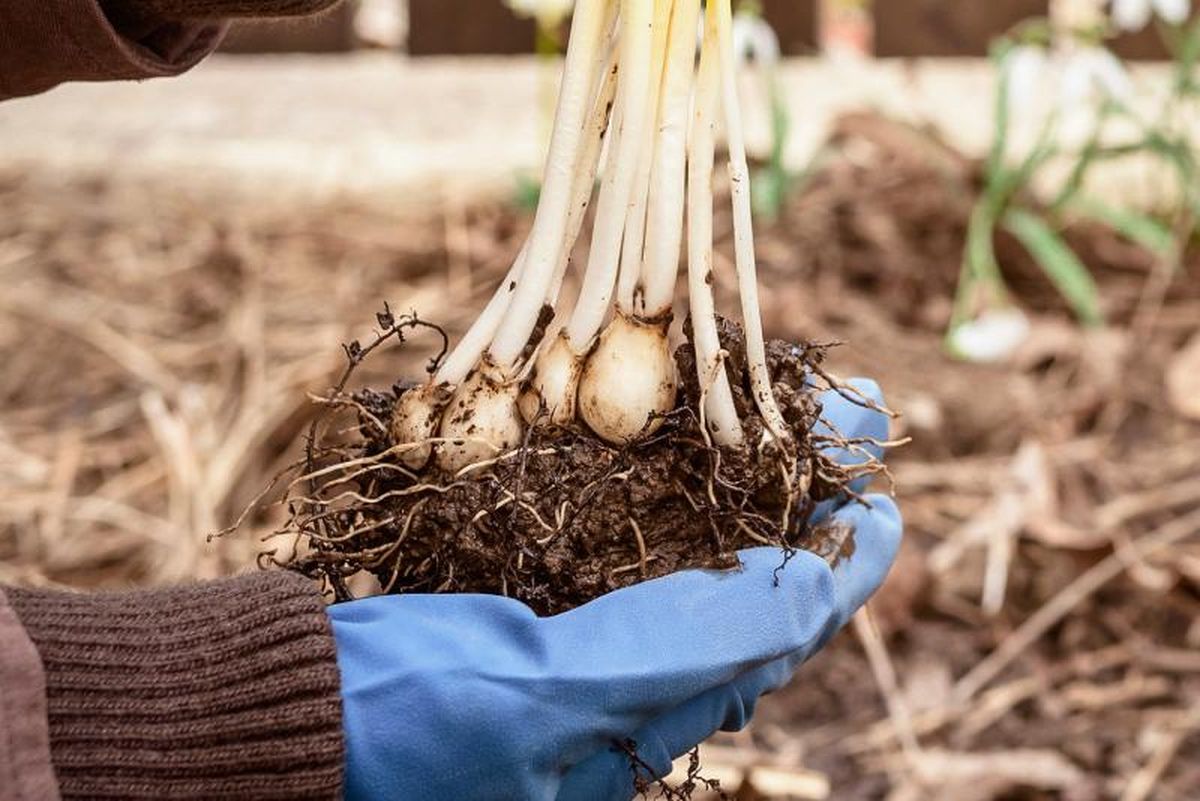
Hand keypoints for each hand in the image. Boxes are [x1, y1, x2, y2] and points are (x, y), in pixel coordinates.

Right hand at [327, 380, 900, 800]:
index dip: (842, 562)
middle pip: (751, 594)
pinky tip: (682, 454)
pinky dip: (670, 502)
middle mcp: (629, 692)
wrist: (288, 712)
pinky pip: (632, 563)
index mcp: (646, 722)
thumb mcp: (544, 692)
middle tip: (846, 421)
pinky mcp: (538, 625)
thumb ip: (680, 652)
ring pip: (697, 572)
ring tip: (788, 419)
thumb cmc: (398, 716)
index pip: (777, 632)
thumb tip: (805, 599)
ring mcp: (582, 655)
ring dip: (748, 494)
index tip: (884, 495)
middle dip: (806, 506)